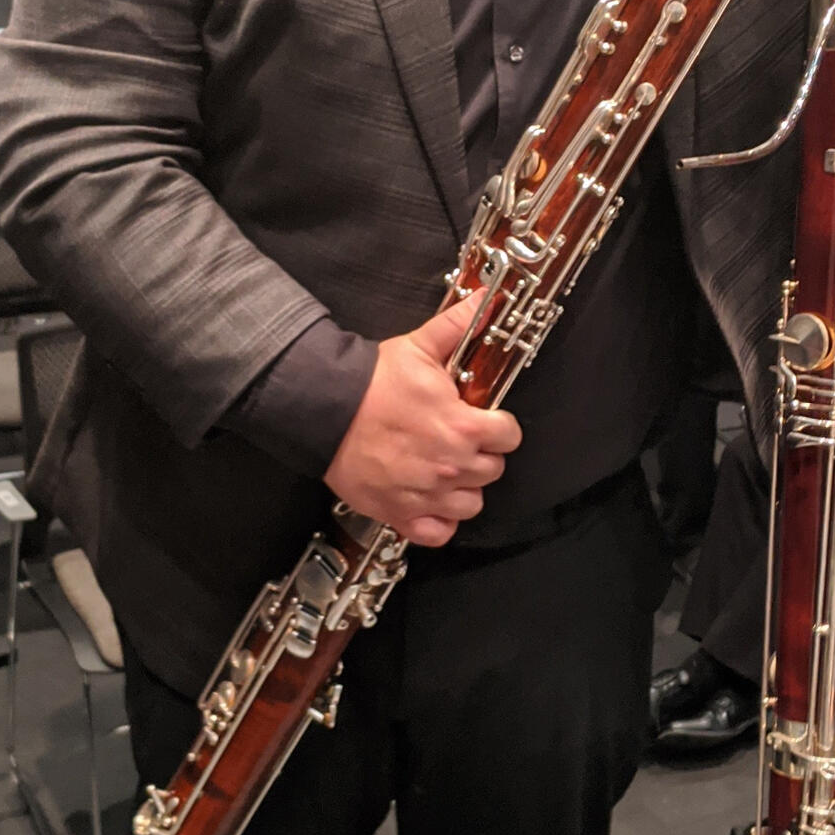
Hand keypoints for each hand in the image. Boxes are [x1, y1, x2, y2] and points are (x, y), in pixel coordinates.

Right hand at [325, 293, 520, 546]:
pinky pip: (438, 533)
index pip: (509, 437)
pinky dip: (438, 521)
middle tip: (459, 441)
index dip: (499, 427)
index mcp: (463, 427)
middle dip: (481, 455)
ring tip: (445, 470)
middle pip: (492, 471)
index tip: (484, 421)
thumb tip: (485, 301)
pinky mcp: (400, 513)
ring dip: (463, 489)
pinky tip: (430, 501)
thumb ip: (458, 327)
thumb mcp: (418, 346)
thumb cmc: (372, 381)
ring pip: (471, 504)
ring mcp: (427, 494)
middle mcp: (452, 466)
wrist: (324, 408)